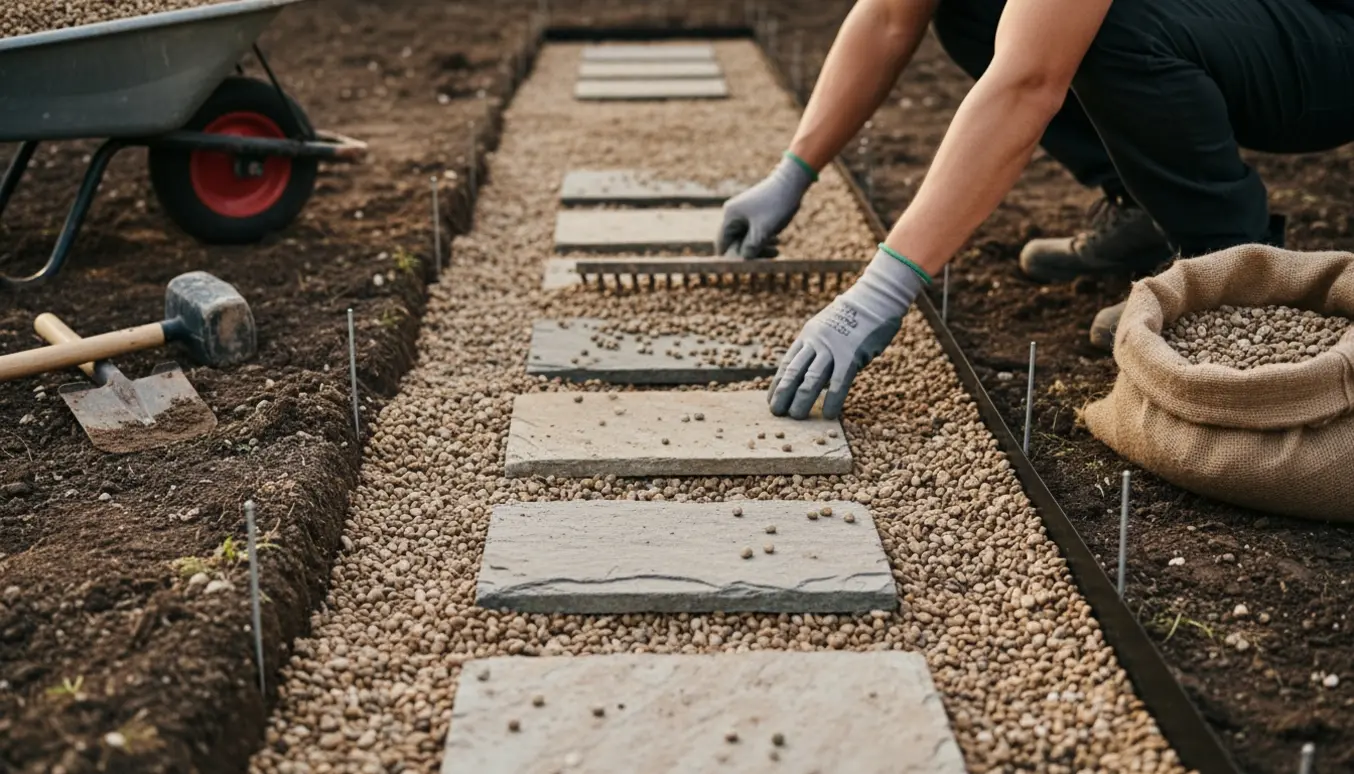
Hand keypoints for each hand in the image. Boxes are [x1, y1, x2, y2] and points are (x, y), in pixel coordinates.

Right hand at [717, 153, 815, 258]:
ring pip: (746, 237)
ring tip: (777, 251)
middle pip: (735, 242)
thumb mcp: (764, 231)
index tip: (745, 269)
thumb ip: (751, 249)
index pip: (722, 244)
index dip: (731, 258)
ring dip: (759, 246)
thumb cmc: (776, 205)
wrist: (792, 182)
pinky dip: (763, 237)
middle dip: (749, 253)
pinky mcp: (754, 211)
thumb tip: (741, 262)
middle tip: (767, 260)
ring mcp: (743, 212)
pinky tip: (777, 241)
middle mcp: (733, 213)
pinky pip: (754, 230)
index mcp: (730, 216)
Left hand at [768, 247, 929, 418]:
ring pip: (811, 379)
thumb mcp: (828, 328)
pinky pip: (839, 381)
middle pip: (794, 372)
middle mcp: (816, 342)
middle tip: (776, 413)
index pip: (787, 363)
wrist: (875, 299)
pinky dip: (832, 399)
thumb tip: (814, 375)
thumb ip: (820, 349)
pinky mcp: (852, 354)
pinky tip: (829, 414)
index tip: (771, 399)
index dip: (778, 384)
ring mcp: (833, 348)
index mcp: (808, 336)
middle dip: (783, 394)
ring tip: (796, 417)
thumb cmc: (855, 317)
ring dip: (802, 400)